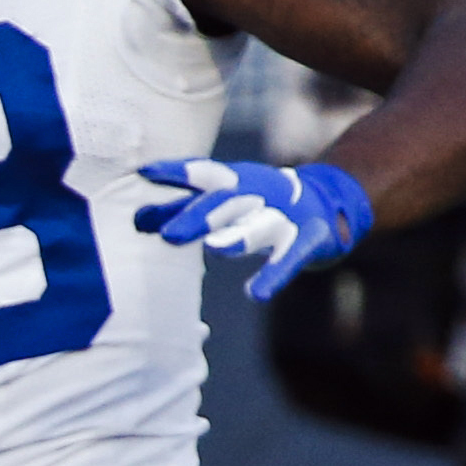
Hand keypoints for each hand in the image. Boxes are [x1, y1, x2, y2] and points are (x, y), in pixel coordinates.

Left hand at [134, 158, 372, 301]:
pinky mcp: (309, 238)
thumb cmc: (259, 202)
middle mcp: (259, 193)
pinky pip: (289, 259)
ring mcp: (285, 215)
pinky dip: (273, 275)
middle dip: (196, 217)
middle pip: (225, 203)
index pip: (202, 174)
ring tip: (215, 249)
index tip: (145, 173)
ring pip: (259, 226)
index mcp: (235, 180)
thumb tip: (135, 220)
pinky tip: (255, 293)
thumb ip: (182, 209)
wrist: (329, 201)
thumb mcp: (224, 199)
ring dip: (239, 237)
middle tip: (167, 235)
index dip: (175, 171)